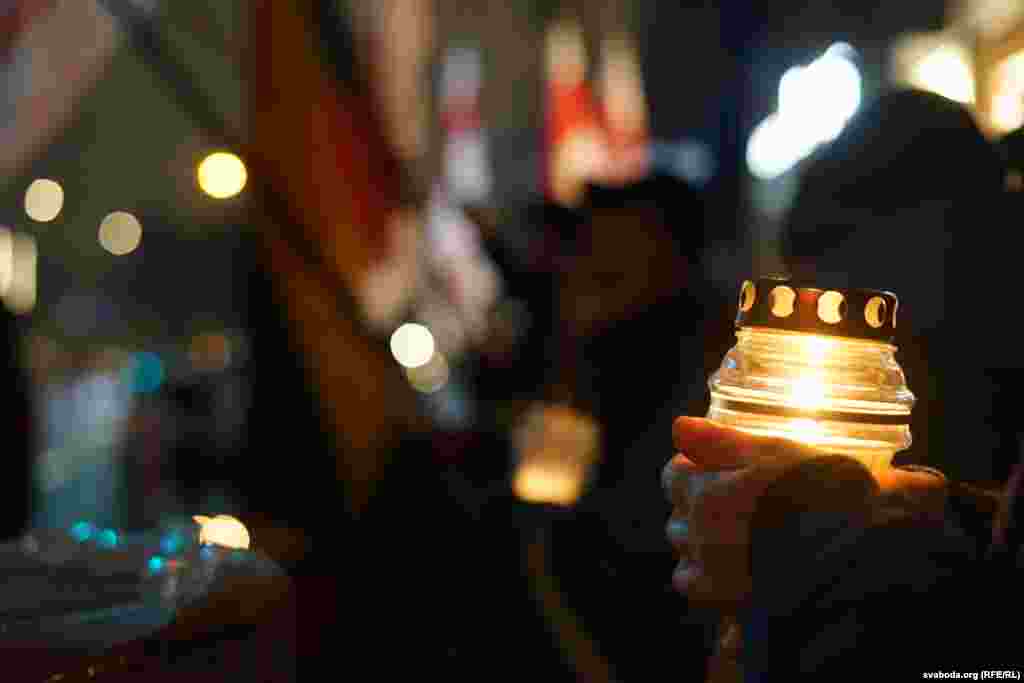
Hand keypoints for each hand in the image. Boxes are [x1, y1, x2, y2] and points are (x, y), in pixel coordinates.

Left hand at [663, 417, 945, 610]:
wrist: (878, 548)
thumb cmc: (834, 490)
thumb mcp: (780, 452)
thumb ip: (722, 441)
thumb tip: (679, 428)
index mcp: (711, 492)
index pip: (674, 475)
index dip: (698, 468)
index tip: (722, 469)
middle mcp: (703, 534)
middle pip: (678, 513)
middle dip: (700, 505)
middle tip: (742, 503)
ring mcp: (714, 572)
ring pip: (684, 550)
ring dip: (702, 542)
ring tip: (743, 535)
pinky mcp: (730, 602)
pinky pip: (695, 586)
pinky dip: (708, 578)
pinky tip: (737, 566)